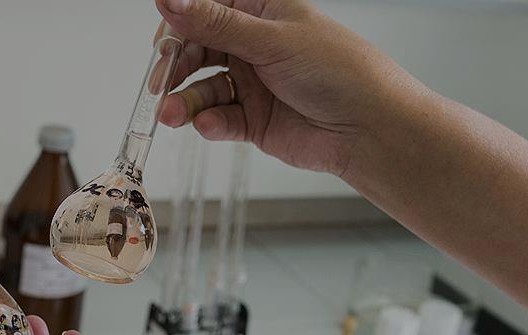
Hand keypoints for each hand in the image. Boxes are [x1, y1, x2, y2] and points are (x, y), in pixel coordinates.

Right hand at [156, 0, 423, 175]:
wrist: (368, 129)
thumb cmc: (338, 71)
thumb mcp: (270, 40)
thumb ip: (215, 24)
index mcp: (261, 11)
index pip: (206, 7)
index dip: (180, 22)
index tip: (162, 41)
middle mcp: (253, 45)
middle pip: (196, 49)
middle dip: (175, 67)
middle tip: (159, 83)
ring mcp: (252, 82)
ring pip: (202, 87)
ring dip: (184, 100)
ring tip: (171, 114)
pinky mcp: (252, 119)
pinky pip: (218, 118)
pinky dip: (209, 122)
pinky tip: (210, 124)